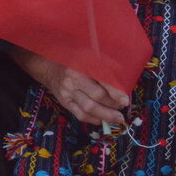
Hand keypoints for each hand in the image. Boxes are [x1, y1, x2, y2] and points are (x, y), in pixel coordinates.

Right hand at [11, 48, 127, 126]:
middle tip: (122, 110)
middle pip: (96, 96)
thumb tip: (124, 78)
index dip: (115, 92)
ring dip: (105, 115)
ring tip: (117, 118)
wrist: (50, 68)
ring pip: (88, 108)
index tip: (125, 100)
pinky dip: (93, 119)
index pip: (101, 79)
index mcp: (82, 64)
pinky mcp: (64, 102)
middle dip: (112, 106)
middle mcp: (74, 78)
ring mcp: (68, 91)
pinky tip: (102, 120)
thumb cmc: (75, 61)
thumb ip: (107, 64)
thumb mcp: (90, 56)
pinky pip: (80, 114)